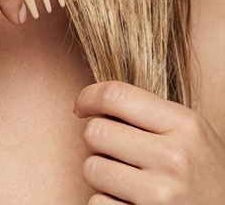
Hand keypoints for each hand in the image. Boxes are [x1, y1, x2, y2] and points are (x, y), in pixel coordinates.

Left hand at [76, 81, 224, 203]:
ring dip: (101, 176)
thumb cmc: (206, 176)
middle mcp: (175, 157)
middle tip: (117, 155)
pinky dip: (107, 203)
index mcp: (186, 126)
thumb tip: (92, 103)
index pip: (115, 95)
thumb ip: (151, 117)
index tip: (82, 108)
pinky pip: (96, 202)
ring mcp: (160, 193)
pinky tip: (132, 203)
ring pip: (91, 168)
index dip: (88, 98)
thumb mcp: (193, 137)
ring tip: (128, 181)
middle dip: (98, 143)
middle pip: (94, 132)